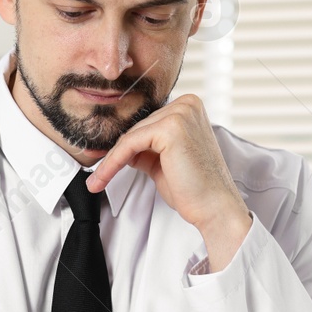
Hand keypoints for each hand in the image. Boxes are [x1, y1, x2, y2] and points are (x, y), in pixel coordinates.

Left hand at [86, 94, 252, 270]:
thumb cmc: (194, 188)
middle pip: (138, 127)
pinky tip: (102, 178)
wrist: (214, 208)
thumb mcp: (164, 161)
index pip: (147, 123)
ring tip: (97, 181)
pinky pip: (129, 144)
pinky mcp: (169, 128)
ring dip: (111, 160)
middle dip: (118, 153)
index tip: (105, 162)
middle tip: (98, 176)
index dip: (126, 145)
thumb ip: (146, 148)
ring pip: (131, 136)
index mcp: (189, 107)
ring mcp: (180, 113)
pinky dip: (113, 162)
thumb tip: (123, 147)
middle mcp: (187, 104)